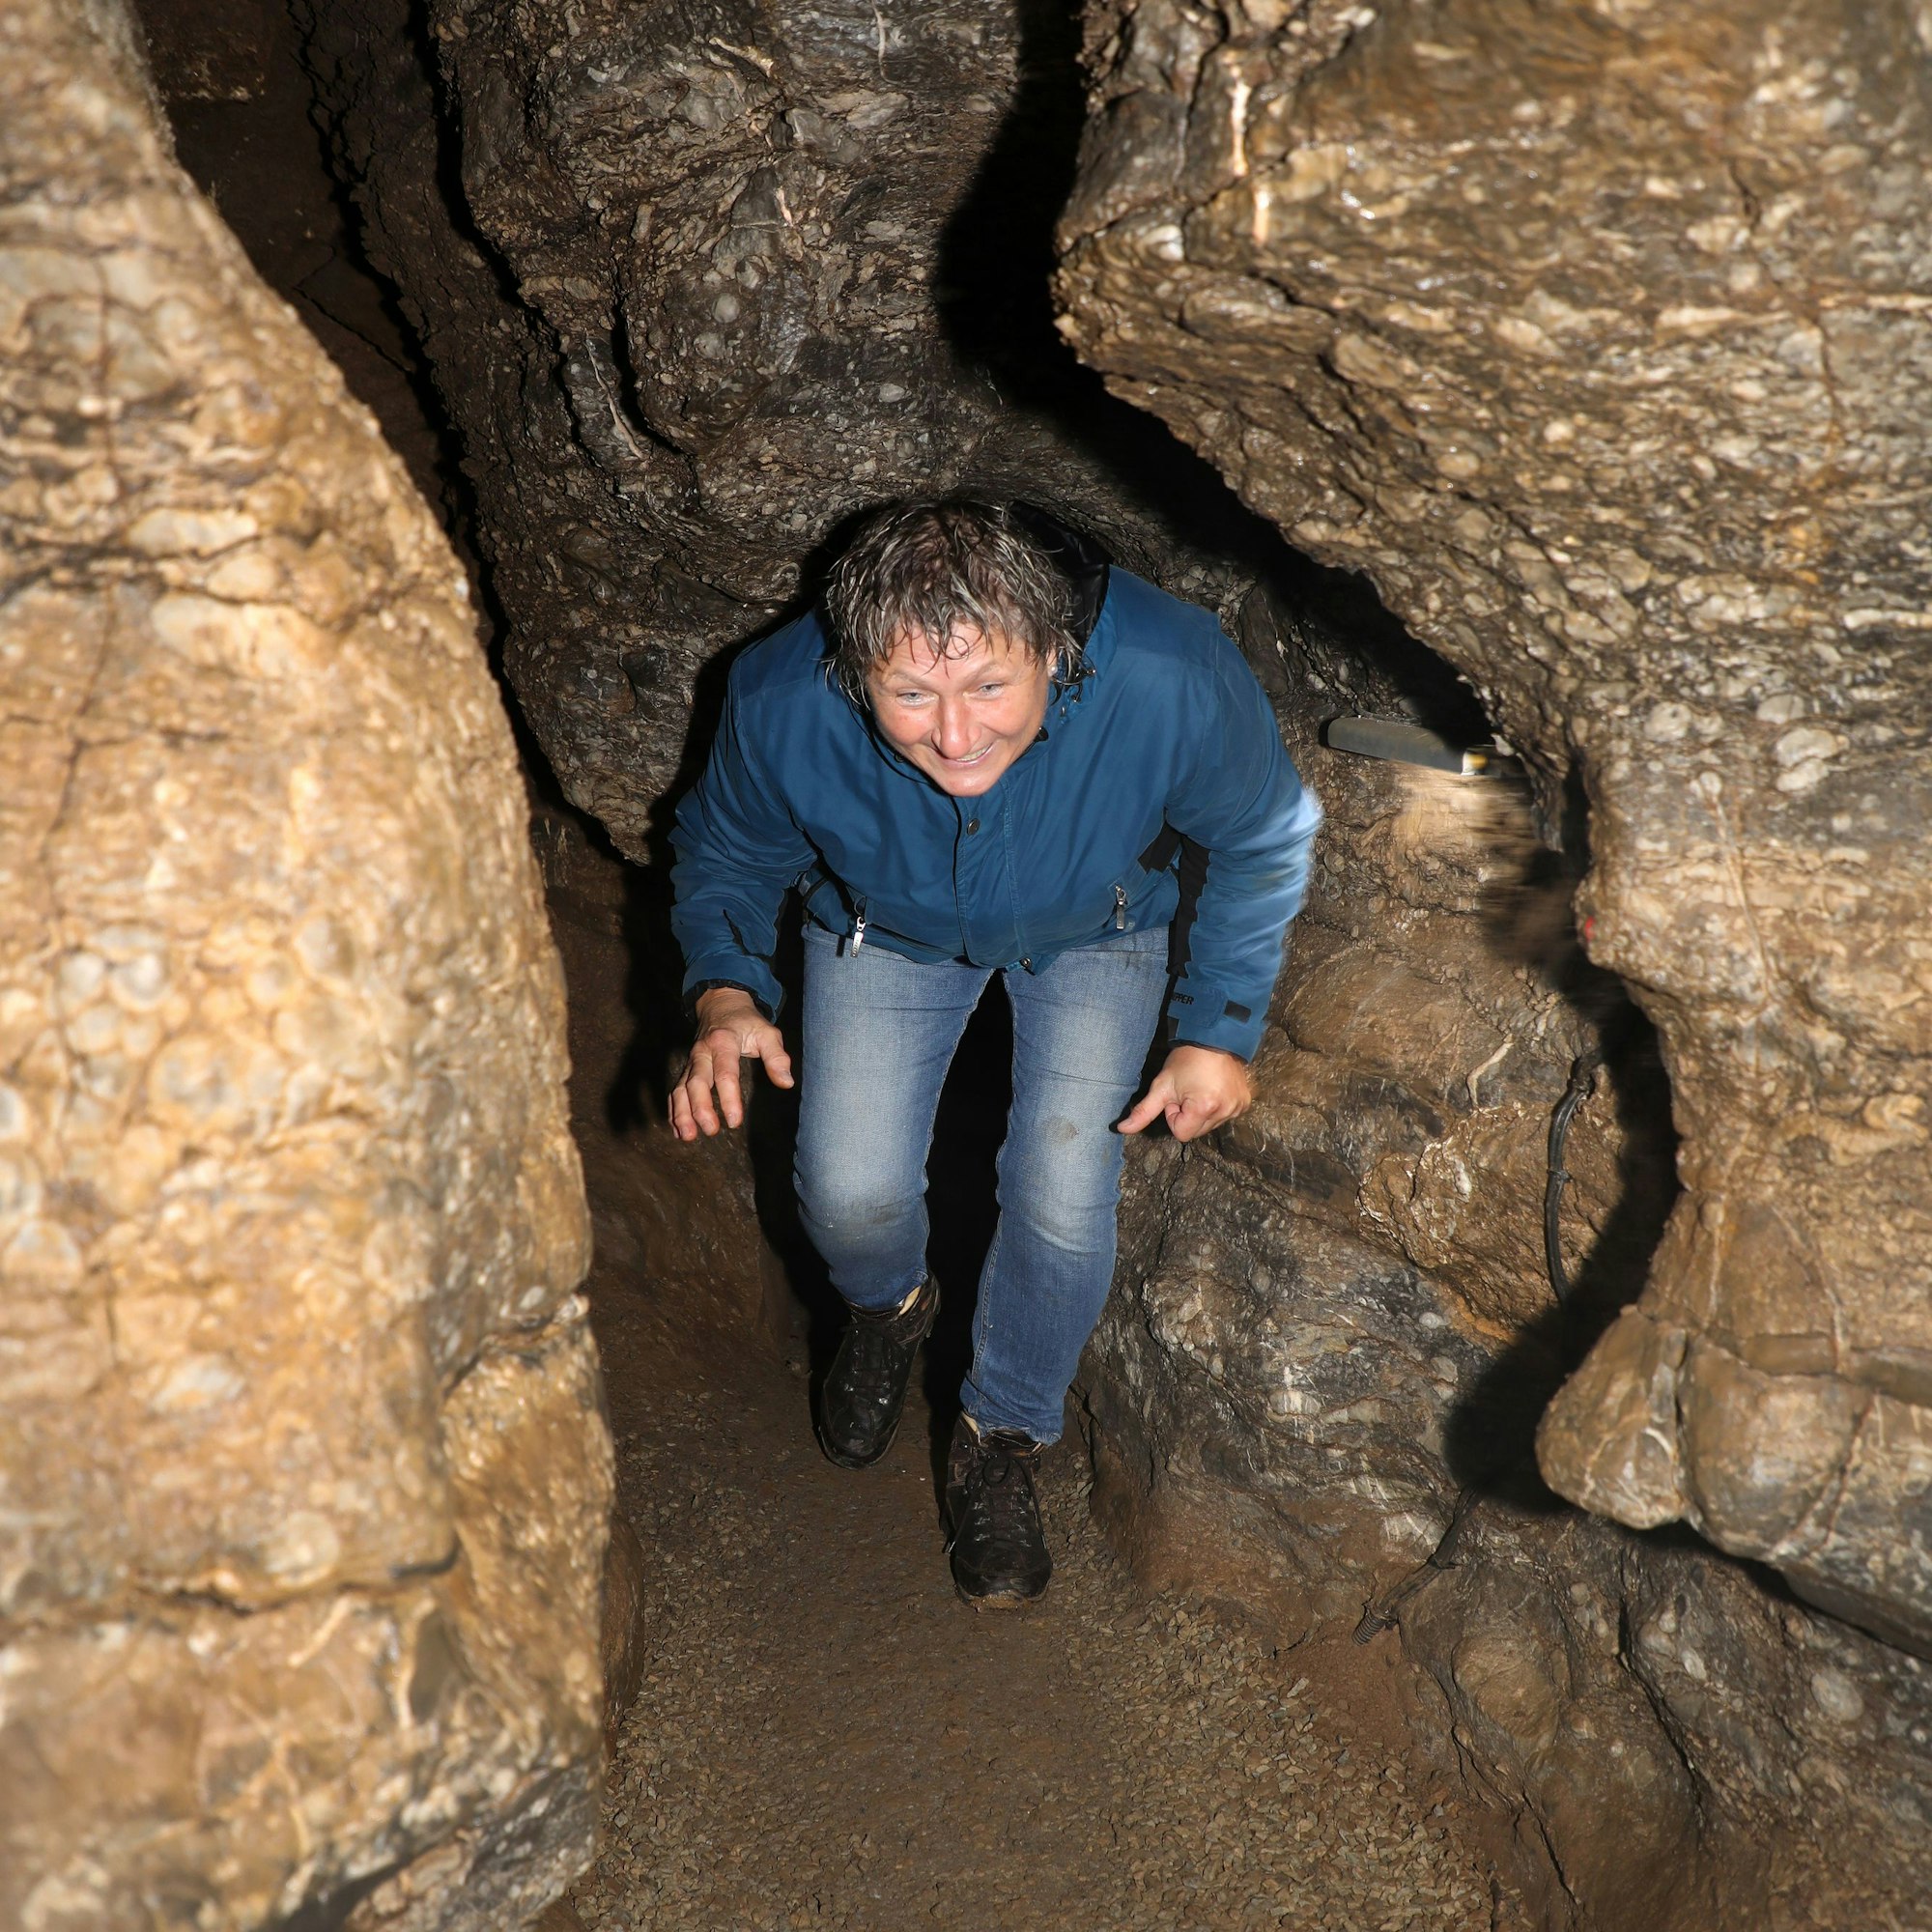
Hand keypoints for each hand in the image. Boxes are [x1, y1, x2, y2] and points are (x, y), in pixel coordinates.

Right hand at [669, 989, 793, 1140]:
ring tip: (689, 1137)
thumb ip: (777, 1057)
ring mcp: (691, 1062)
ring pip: (680, 1089)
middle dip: (700, 1108)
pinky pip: (675, 1091)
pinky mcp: (686, 1069)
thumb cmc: (747, 1022)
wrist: (721, 1004)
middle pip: (696, 1083)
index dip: (728, 1098)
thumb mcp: (767, 1033)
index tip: (735, 1121)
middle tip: (712, 1130)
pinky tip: (679, 1130)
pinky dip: (674, 1110)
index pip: (725, 1073)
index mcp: (723, 1043)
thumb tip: (786, 1083)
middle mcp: (702, 1053)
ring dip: (682, 1113)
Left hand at [1117, 1044, 1251, 1143]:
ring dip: (1202, 1112)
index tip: (1177, 1096)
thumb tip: (1123, 1129)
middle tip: (1187, 1091)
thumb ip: (1143, 1112)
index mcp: (1203, 1108)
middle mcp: (1224, 1111)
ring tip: (1201, 1087)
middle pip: (1196, 1131)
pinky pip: (1225, 1116)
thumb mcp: (1161, 1086)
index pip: (1181, 1133)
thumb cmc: (1185, 1060)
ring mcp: (1237, 1108)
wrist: (1213, 1038)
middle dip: (1188, 1115)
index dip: (1174, 1116)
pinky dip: (1217, 1107)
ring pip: (1210, 1125)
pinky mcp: (1245, 1103)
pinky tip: (1214, 1088)